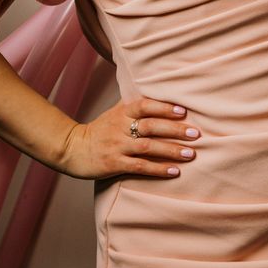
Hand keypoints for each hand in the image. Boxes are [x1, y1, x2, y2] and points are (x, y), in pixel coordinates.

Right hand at [53, 95, 198, 180]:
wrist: (71, 149)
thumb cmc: (100, 130)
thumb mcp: (115, 113)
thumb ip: (135, 106)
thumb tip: (162, 96)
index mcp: (122, 112)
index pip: (145, 106)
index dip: (164, 108)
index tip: (183, 111)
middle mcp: (120, 127)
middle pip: (151, 126)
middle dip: (175, 130)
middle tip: (196, 134)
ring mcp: (117, 146)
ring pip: (148, 147)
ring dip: (171, 150)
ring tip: (191, 154)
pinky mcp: (114, 164)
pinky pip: (139, 166)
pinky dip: (158, 169)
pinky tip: (174, 171)